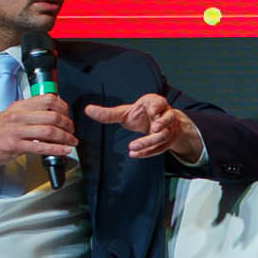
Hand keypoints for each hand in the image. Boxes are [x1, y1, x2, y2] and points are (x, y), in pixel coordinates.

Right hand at [0, 92, 78, 179]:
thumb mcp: (8, 118)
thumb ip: (27, 114)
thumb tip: (49, 113)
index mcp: (17, 107)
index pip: (48, 99)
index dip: (64, 107)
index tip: (69, 115)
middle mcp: (17, 116)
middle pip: (52, 115)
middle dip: (68, 124)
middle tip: (73, 130)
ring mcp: (14, 131)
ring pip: (49, 131)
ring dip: (66, 137)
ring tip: (72, 141)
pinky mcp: (13, 146)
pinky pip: (41, 146)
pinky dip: (57, 149)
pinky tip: (65, 150)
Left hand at [85, 93, 206, 165]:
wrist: (159, 123)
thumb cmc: (141, 115)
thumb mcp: (125, 112)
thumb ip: (108, 113)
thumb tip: (88, 109)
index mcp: (155, 103)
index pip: (160, 102)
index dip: (157, 107)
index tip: (152, 111)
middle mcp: (165, 115)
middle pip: (164, 122)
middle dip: (155, 129)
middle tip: (142, 136)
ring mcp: (169, 128)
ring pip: (164, 136)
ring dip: (149, 143)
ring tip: (132, 148)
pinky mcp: (168, 140)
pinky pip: (161, 148)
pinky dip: (148, 152)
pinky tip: (135, 154)